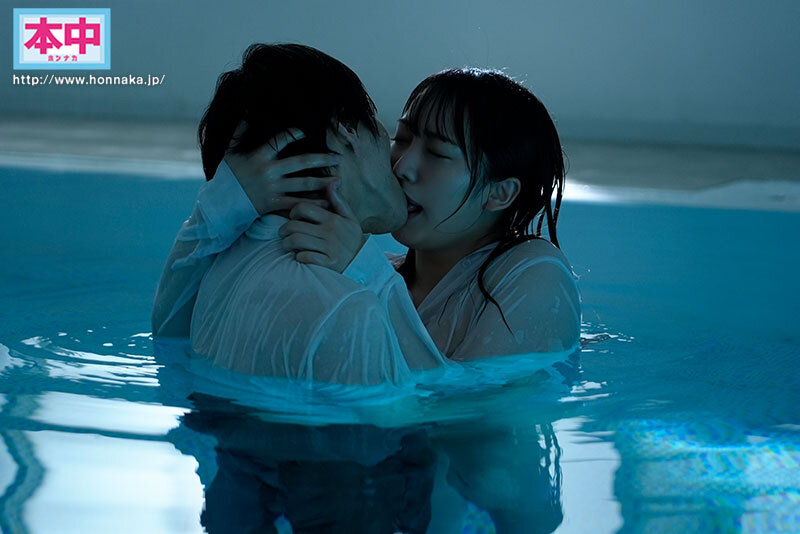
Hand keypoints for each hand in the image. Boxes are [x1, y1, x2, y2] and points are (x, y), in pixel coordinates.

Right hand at [223, 122, 340, 215]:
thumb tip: (245, 112)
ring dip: (322, 182)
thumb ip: (239, 132)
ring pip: (302, 184)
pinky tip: (325, 202)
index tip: (309, 130)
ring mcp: (273, 188)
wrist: (219, 202)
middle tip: (338, 157)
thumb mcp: (230, 151)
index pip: (281, 140)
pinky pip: (295, 203)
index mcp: (260, 156)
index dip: (295, 133)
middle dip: (322, 159)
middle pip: (301, 163)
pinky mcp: (273, 203)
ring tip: (338, 180)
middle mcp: (269, 171)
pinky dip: (311, 203)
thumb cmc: (226, 176)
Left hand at [278, 180, 365, 272]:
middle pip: (294, 226)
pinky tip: (300, 256)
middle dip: (284, 230)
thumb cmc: (352, 238)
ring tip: (287, 244)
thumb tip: (333, 181)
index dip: (293, 212)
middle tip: (283, 233)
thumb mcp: (349, 217)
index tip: (293, 218)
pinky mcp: (328, 262)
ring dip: (287, 243)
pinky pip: (305, 257)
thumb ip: (338, 201)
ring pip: (296, 241)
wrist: (364, 261)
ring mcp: (329, 248)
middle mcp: (329, 232)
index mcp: (332, 219)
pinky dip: (299, 257)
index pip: (303, 208)